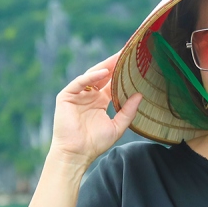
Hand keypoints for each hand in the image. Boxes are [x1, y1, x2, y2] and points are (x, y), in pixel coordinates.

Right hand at [50, 52, 142, 167]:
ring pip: (92, 75)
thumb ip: (128, 111)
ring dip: (105, 66)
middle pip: (103, 75)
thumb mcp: (117, 126)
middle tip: (127, 52)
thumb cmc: (95, 143)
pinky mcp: (66, 96)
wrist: (77, 154)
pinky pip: (80, 82)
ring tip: (118, 57)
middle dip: (114, 64)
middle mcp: (89, 96)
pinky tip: (103, 72)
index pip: (112, 82)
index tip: (135, 63)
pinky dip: (91, 77)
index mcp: (100, 101)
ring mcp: (77, 95)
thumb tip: (140, 95)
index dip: (121, 73)